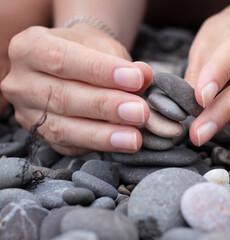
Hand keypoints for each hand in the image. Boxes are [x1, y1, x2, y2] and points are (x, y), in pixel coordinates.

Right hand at [1, 26, 151, 155]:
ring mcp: (27, 112)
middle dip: (106, 107)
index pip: (62, 59)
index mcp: (29, 47)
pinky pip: (68, 145)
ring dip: (103, 135)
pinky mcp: (40, 135)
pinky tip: (121, 144)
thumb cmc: (88, 52)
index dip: (100, 71)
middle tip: (140, 112)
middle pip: (62, 97)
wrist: (73, 65)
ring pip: (63, 128)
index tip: (135, 79)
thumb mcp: (104, 47)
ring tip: (134, 138)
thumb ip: (123, 62)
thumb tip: (144, 75)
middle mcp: (20, 82)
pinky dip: (98, 146)